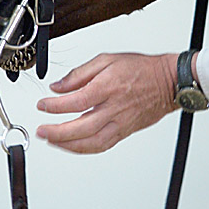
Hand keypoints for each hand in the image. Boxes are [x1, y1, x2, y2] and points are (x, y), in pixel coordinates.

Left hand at [36, 52, 178, 153]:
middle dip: (57, 132)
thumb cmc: (141, 69)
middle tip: (41, 131)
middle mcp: (114, 108)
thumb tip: (58, 86)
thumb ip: (80, 73)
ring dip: (68, 145)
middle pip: (81, 127)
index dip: (55, 106)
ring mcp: (120, 123)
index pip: (76, 102)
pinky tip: (72, 146)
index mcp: (108, 87)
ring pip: (92, 142)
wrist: (168, 83)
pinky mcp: (125, 132)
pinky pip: (102, 145)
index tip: (43, 105)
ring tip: (52, 141)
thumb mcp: (107, 60)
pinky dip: (84, 149)